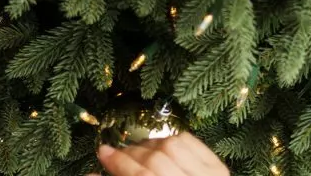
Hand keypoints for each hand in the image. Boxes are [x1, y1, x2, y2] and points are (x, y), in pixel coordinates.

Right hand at [94, 135, 228, 175]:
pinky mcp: (220, 170)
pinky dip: (173, 139)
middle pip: (156, 160)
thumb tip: (90, 174)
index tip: (102, 152)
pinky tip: (160, 146)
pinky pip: (192, 142)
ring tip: (138, 150)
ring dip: (150, 145)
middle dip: (130, 153)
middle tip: (115, 153)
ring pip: (173, 145)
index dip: (119, 163)